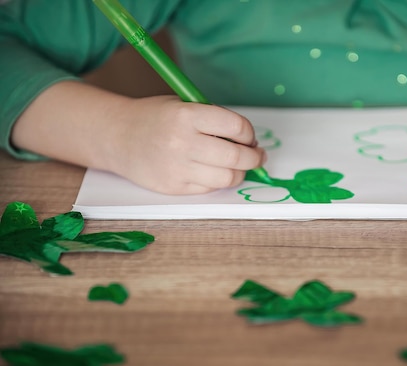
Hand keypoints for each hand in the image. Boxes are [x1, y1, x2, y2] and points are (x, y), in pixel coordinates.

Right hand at [109, 96, 265, 193]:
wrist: (118, 137)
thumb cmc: (156, 118)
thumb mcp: (183, 105)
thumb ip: (214, 119)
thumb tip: (249, 141)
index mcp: (187, 115)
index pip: (236, 126)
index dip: (249, 133)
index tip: (249, 136)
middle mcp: (183, 142)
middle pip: (236, 157)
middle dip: (254, 157)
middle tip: (257, 154)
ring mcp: (178, 168)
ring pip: (228, 177)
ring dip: (241, 172)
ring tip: (239, 165)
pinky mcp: (174, 187)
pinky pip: (210, 188)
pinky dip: (219, 180)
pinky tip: (216, 171)